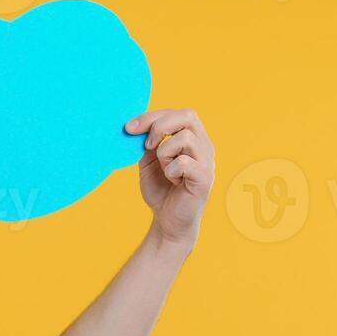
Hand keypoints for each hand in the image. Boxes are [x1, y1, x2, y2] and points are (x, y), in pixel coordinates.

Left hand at [124, 109, 213, 251]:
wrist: (168, 222)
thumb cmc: (161, 191)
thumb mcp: (149, 162)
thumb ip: (148, 143)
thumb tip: (137, 125)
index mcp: (193, 138)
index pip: (178, 113)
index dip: (152, 116)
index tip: (129, 128)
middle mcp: (204, 146)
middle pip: (187, 115)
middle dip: (159, 126)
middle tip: (145, 146)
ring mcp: (208, 161)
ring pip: (185, 138)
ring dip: (165, 152)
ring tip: (164, 168)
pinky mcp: (205, 178)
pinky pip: (184, 162)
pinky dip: (170, 170)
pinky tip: (172, 182)